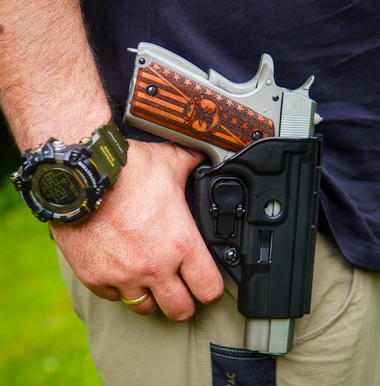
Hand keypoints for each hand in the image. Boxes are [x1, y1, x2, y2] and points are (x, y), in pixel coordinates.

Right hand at [50, 140, 223, 320]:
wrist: (80, 173)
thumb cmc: (128, 168)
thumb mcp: (171, 161)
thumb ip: (194, 164)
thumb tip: (208, 155)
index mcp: (180, 243)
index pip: (209, 288)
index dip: (211, 288)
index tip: (206, 282)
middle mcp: (154, 266)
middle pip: (179, 310)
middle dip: (184, 302)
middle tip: (181, 288)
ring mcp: (122, 276)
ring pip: (145, 308)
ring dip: (151, 296)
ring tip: (150, 278)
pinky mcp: (94, 277)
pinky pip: (112, 297)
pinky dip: (119, 287)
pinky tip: (121, 268)